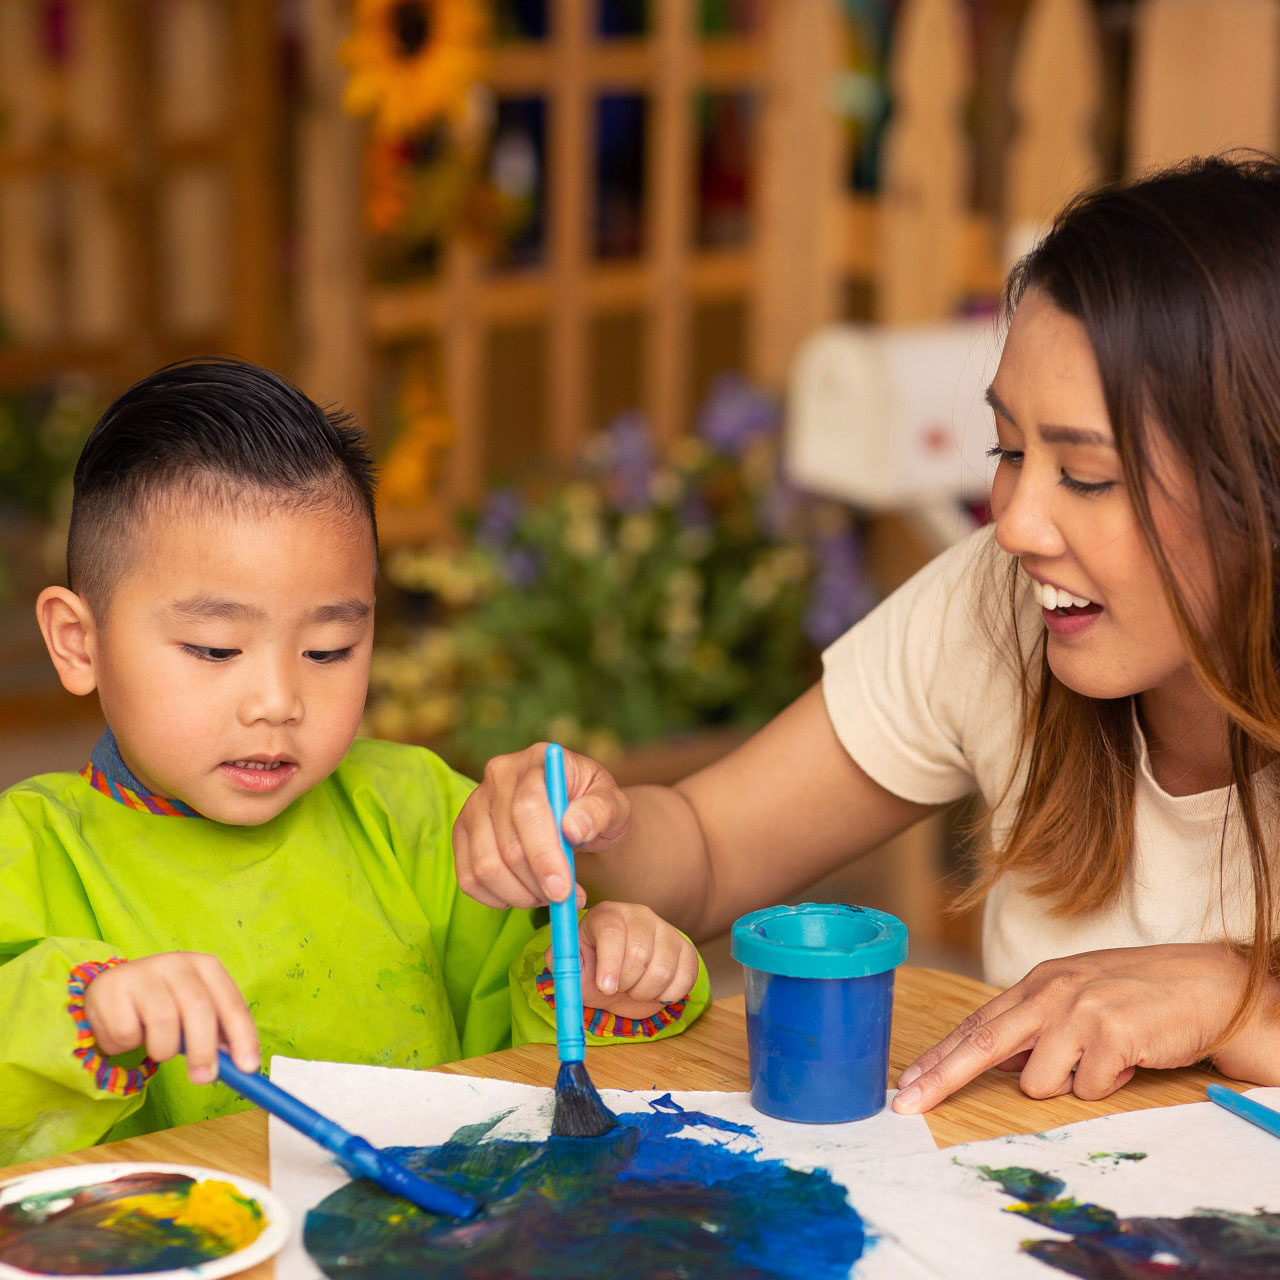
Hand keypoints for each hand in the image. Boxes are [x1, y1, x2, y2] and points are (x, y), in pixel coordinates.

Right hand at [82, 952, 259, 1085]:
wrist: (111, 990)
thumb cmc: (163, 1003)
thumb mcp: (194, 1012)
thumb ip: (218, 1033)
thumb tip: (241, 1065)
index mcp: (206, 966)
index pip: (231, 1002)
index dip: (243, 1035)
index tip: (247, 1067)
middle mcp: (178, 962)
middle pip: (198, 1008)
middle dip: (204, 1049)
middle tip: (203, 1078)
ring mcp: (144, 972)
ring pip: (163, 1020)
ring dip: (162, 1049)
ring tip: (157, 1048)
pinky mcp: (112, 987)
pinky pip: (126, 1031)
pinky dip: (128, 1045)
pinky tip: (127, 1033)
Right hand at [454, 743, 631, 908]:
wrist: (575, 813)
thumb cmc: (595, 807)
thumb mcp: (614, 805)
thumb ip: (600, 812)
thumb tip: (573, 828)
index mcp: (537, 760)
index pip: (529, 807)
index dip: (544, 854)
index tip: (563, 889)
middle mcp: (499, 775)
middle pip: (507, 843)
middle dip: (537, 882)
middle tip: (563, 900)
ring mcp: (475, 803)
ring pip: (485, 865)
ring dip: (519, 894)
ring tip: (547, 897)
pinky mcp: (462, 831)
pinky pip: (468, 877)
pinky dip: (496, 897)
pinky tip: (524, 895)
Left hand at [547, 901, 698, 1019]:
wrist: (620, 975)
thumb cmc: (593, 968)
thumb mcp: (573, 966)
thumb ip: (566, 962)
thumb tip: (567, 959)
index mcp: (607, 914)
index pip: (612, 931)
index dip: (610, 963)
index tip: (606, 988)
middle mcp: (639, 915)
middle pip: (639, 952)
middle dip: (626, 983)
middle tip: (618, 989)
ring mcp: (665, 929)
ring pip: (663, 968)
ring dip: (645, 992)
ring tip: (634, 990)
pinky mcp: (686, 949)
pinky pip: (686, 977)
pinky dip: (669, 994)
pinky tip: (655, 991)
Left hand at [892, 943, 1260, 1113]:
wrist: (1206, 984)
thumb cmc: (1139, 993)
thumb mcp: (1078, 996)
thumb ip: (1037, 1023)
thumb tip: (999, 1062)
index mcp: (1038, 983)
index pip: (977, 1024)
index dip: (940, 1055)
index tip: (907, 1081)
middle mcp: (1051, 992)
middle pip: (982, 1043)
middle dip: (940, 1078)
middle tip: (908, 1104)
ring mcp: (1079, 1011)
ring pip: (1039, 1082)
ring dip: (1068, 1083)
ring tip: (1102, 1060)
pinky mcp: (1111, 1034)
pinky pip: (1086, 1089)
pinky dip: (1106, 1085)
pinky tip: (1127, 1059)